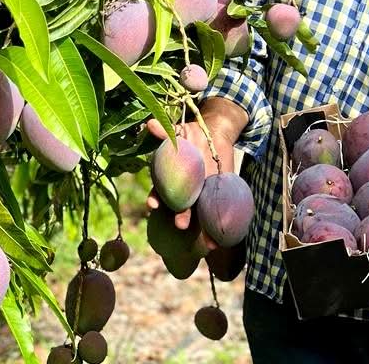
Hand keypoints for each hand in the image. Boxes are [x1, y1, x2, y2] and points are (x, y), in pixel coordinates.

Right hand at [145, 98, 246, 248]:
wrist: (215, 133)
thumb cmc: (191, 134)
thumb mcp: (179, 132)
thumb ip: (165, 132)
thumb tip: (149, 123)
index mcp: (172, 179)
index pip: (160, 192)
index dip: (156, 199)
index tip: (152, 205)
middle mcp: (184, 191)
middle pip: (180, 208)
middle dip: (180, 216)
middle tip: (180, 223)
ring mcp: (201, 195)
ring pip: (198, 216)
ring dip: (201, 230)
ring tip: (206, 243)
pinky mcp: (217, 195)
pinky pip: (215, 213)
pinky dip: (217, 228)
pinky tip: (219, 240)